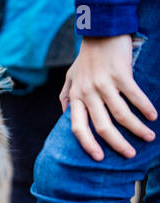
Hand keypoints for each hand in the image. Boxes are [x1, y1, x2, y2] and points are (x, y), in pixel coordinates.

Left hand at [60, 35, 156, 160]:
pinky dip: (145, 108)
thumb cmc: (85, 59)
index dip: (87, 144)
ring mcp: (104, 84)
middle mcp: (88, 94)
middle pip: (102, 126)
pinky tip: (152, 116)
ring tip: (148, 137)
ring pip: (121, 115)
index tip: (99, 157)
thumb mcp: (70, 78)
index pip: (77, 127)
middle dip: (117, 144)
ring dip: (136, 129)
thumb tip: (63, 115)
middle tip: (130, 155)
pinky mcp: (120, 75)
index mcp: (75, 97)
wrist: (100, 34)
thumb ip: (66, 97)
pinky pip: (134, 96)